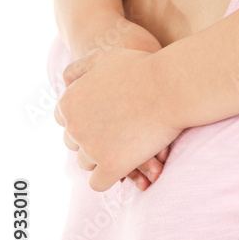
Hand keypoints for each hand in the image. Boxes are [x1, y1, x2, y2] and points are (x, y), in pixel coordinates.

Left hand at [55, 46, 180, 191]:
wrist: (172, 87)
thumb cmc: (143, 68)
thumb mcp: (104, 56)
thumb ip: (80, 69)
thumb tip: (66, 83)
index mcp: (69, 102)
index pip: (65, 120)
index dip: (86, 119)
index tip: (107, 117)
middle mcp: (74, 127)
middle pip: (75, 143)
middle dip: (93, 139)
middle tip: (119, 132)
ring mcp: (92, 149)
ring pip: (86, 163)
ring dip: (102, 158)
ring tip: (126, 148)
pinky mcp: (111, 166)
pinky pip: (99, 183)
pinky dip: (110, 176)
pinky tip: (125, 166)